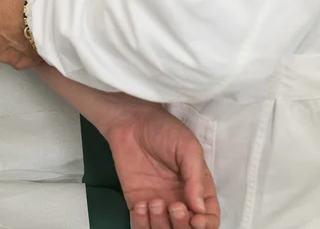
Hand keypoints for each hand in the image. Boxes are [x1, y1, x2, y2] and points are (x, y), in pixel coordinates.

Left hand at [0, 0, 47, 69]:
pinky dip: (29, 55)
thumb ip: (7, 3)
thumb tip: (11, 5)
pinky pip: (23, 60)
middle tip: (18, 26)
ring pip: (7, 53)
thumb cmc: (30, 1)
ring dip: (16, 47)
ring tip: (31, 36)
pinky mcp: (22, 64)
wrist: (51, 17)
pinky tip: (38, 44)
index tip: (2, 16)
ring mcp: (5, 57)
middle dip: (2, 36)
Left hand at [102, 100, 219, 228]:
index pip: (209, 217)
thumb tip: (199, 209)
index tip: (195, 218)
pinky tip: (141, 205)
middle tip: (174, 206)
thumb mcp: (188, 148)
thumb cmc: (164, 130)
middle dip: (182, 225)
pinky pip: (140, 225)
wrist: (131, 122)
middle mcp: (180, 200)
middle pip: (186, 228)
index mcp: (198, 189)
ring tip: (154, 202)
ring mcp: (158, 203)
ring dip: (161, 225)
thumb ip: (195, 178)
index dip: (206, 224)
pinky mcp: (136, 202)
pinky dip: (141, 223)